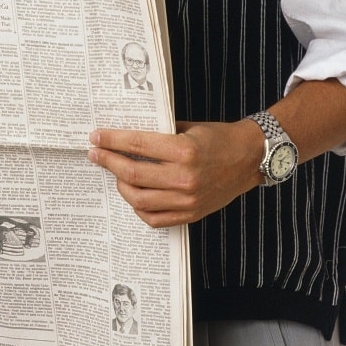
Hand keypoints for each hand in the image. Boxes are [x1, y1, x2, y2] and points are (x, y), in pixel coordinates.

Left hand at [87, 119, 263, 227]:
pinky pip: (155, 218)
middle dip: (109, 162)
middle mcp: (184, 177)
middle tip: (96, 154)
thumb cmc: (219, 138)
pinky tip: (134, 194)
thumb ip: (160, 134)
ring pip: (139, 198)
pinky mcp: (191, 214)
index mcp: (184, 150)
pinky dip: (138, 207)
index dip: (112, 140)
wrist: (250, 158)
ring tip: (115, 174)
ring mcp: (187, 199)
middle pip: (132, 173)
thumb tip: (126, 136)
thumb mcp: (189, 128)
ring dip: (120, 185)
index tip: (96, 137)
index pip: (137, 144)